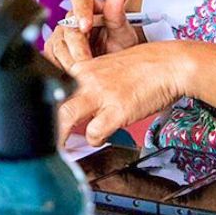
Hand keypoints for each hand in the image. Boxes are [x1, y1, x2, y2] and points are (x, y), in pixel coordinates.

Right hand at [44, 0, 139, 72]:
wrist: (114, 67)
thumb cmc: (119, 46)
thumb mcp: (123, 33)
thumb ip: (117, 15)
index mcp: (91, 6)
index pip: (81, 0)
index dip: (81, 12)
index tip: (86, 26)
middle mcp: (74, 17)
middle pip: (68, 26)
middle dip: (78, 45)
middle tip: (88, 59)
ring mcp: (62, 32)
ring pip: (57, 42)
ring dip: (70, 58)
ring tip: (84, 70)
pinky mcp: (54, 48)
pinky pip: (51, 55)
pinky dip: (62, 65)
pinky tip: (74, 71)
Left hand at [57, 41, 188, 145]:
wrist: (169, 64)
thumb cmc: (145, 66)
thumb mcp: (109, 68)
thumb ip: (92, 83)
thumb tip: (81, 104)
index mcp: (84, 68)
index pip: (54, 88)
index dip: (48, 108)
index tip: (46, 122)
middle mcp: (88, 79)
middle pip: (54, 103)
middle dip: (48, 127)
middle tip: (48, 142)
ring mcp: (101, 93)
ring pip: (65, 116)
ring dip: (62, 137)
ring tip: (63, 150)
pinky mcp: (117, 109)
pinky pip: (94, 132)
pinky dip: (95, 140)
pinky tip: (102, 137)